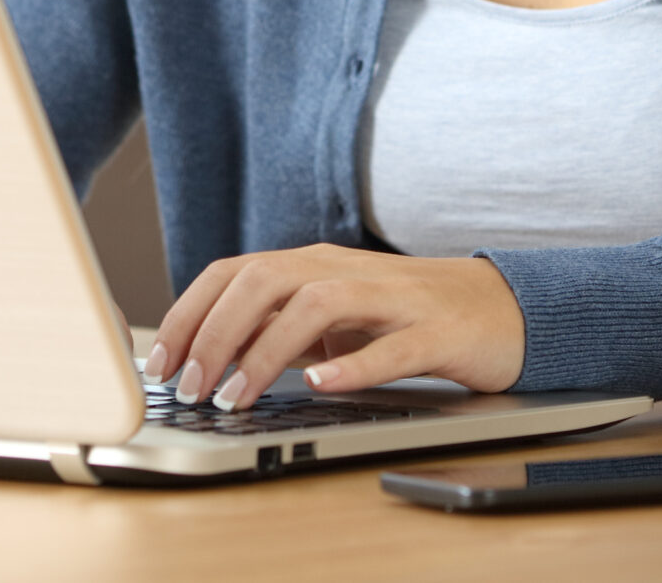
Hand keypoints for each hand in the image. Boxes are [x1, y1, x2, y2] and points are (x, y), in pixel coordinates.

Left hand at [141, 243, 526, 409]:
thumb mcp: (332, 319)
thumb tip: (209, 357)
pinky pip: (390, 346)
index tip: (159, 361)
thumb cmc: (407, 316)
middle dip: (215, 334)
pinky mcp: (436, 331)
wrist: (503, 310)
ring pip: (316, 306)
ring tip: (236, 397)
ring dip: (265, 352)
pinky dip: (351, 364)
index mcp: (314, 265)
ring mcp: (393, 298)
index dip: (190, 313)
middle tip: (190, 387)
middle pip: (263, 282)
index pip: (234, 274)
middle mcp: (345, 271)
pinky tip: (319, 384)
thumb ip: (278, 328)